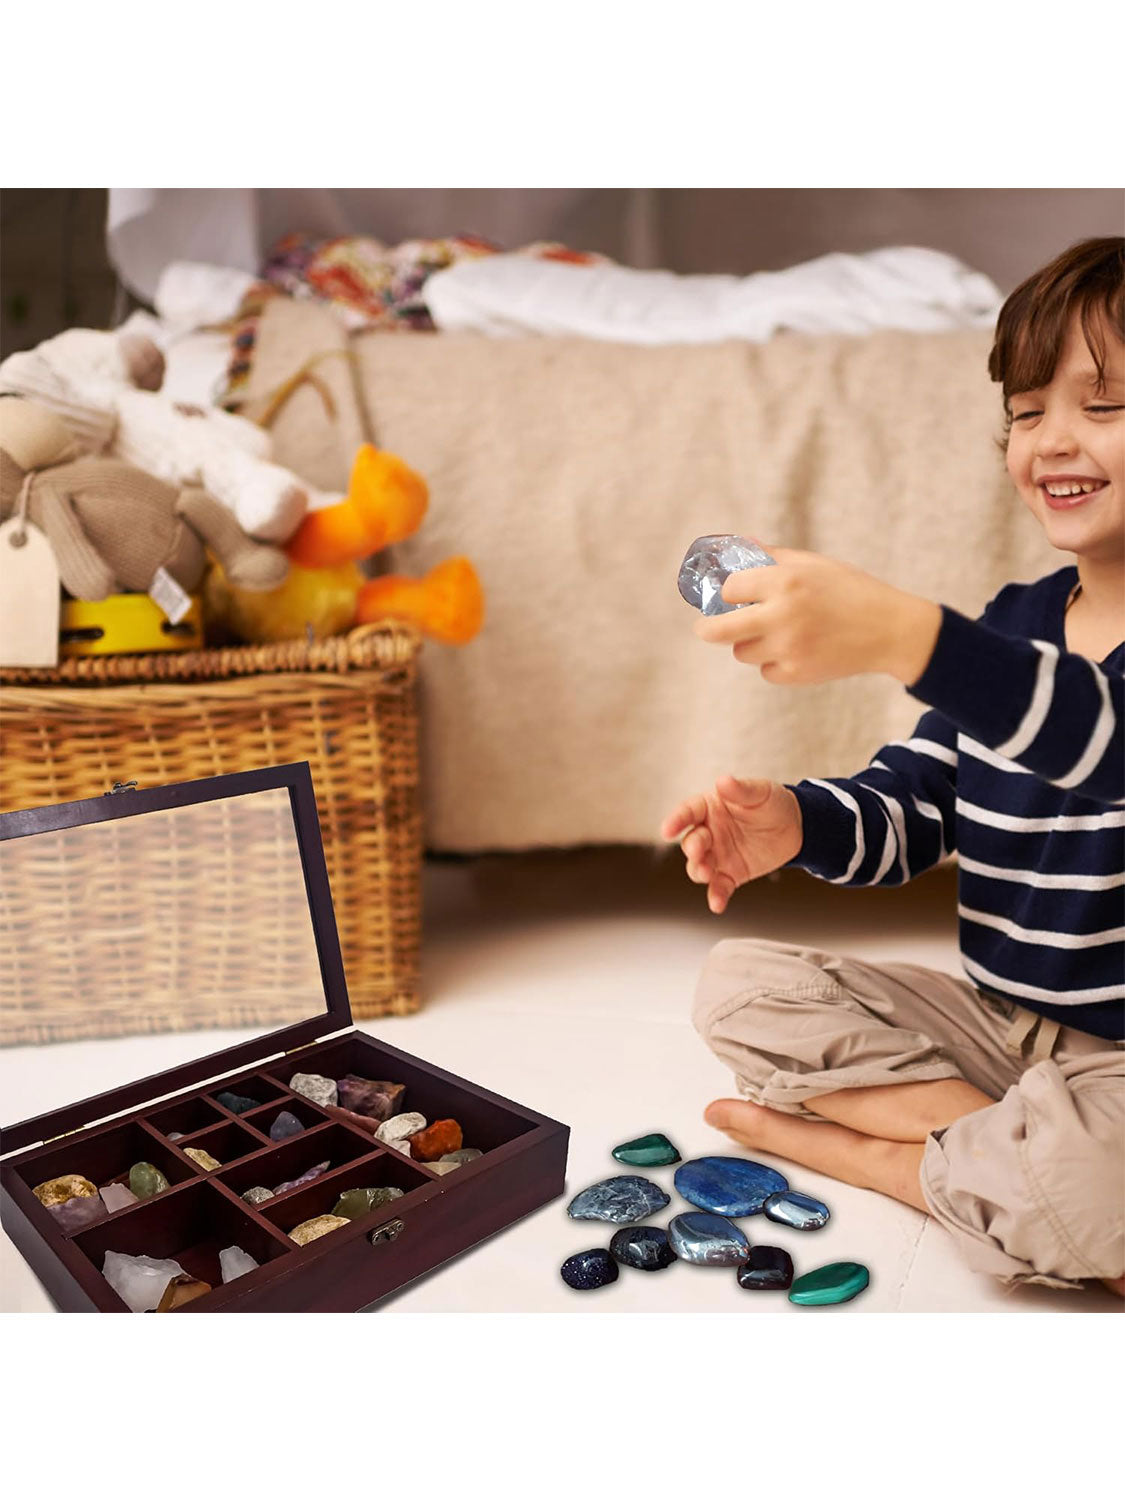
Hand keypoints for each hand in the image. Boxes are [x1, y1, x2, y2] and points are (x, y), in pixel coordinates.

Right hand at [660, 775, 802, 913]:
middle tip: (699, 851)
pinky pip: (719, 887)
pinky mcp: (730, 875)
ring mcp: (717, 855)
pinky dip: (716, 896)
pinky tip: (717, 904)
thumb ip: (740, 790)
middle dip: (693, 848)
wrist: (794, 827)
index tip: (667, 830)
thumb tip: (723, 781)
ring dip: (699, 871)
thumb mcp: (760, 792)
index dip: (676, 820)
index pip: (688, 812)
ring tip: (708, 873)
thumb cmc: (772, 803)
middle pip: (691, 842)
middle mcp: (708, 832)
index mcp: (709, 808)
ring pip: (698, 867)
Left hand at [695, 547, 941, 685]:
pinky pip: (765, 670)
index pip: (729, 589)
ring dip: (749, 643)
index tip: (728, 594)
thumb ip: (768, 556)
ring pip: (742, 652)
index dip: (727, 591)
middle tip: (705, 628)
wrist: (889, 629)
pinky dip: (774, 662)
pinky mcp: (796, 674)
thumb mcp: (812, 564)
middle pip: (717, 631)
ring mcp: (788, 648)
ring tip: (777, 632)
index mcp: (785, 581)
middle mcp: (782, 615)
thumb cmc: (848, 590)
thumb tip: (732, 546)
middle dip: (707, 629)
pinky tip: (798, 649)